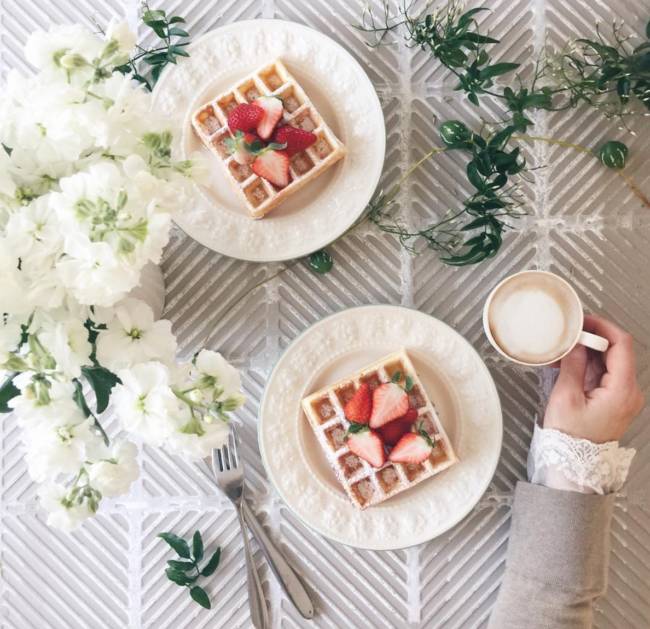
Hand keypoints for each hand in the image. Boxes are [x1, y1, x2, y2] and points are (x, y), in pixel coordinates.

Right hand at [543, 314, 644, 442]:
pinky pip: (605, 374)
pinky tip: (569, 364)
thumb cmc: (570, 438)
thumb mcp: (566, 397)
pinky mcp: (615, 400)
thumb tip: (576, 342)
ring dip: (588, 352)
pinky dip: (589, 365)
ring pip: (610, 362)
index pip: (622, 345)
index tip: (584, 321)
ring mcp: (624, 397)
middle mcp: (630, 393)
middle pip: (617, 352)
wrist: (574, 465)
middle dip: (593, 339)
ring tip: (564, 350)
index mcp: (622, 391)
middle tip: (570, 333)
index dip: (603, 328)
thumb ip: (573, 365)